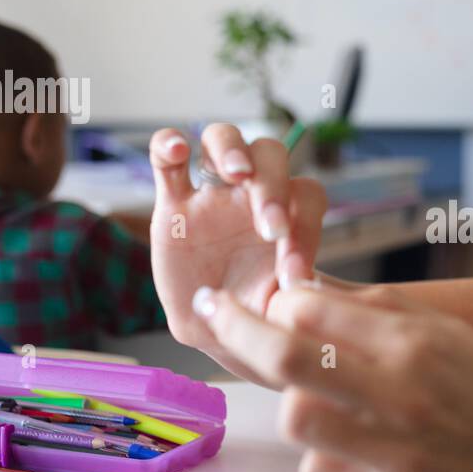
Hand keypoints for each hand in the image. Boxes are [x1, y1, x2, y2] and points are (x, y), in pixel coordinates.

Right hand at [148, 124, 326, 384]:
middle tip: (271, 229)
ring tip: (237, 172)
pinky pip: (166, 159)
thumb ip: (296, 297)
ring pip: (223, 140)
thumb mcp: (286, 311)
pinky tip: (176, 149)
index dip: (306, 226)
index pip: (306, 195)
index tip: (295, 274)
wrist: (221, 331)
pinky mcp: (172, 204)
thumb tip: (303, 288)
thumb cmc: (261, 313)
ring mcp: (211, 194)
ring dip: (232, 149)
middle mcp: (253, 194)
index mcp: (290, 213)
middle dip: (273, 186)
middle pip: (269, 155)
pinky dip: (168, 145)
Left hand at [191, 281, 472, 471]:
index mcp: (420, 340)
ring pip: (297, 416)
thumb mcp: (460, 339)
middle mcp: (403, 390)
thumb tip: (308, 295)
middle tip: (214, 318)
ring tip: (316, 402)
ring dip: (296, 403)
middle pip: (286, 354)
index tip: (261, 302)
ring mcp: (396, 450)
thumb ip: (387, 317)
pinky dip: (324, 460)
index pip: (312, 306)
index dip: (276, 301)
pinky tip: (348, 451)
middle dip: (239, 330)